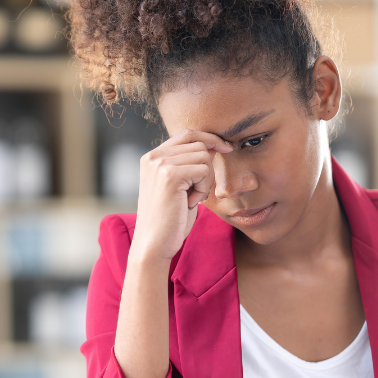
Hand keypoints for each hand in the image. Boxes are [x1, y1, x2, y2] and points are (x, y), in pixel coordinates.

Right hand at [128, 129, 232, 262]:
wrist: (154, 244)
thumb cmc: (170, 218)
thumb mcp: (179, 186)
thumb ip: (189, 164)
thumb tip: (213, 144)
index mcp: (151, 157)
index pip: (187, 134)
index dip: (209, 138)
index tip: (225, 148)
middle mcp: (153, 156)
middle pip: (198, 144)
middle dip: (207, 168)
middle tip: (197, 193)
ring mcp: (160, 164)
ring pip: (203, 156)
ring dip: (206, 180)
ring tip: (191, 199)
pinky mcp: (170, 175)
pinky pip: (204, 170)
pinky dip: (204, 188)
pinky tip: (190, 202)